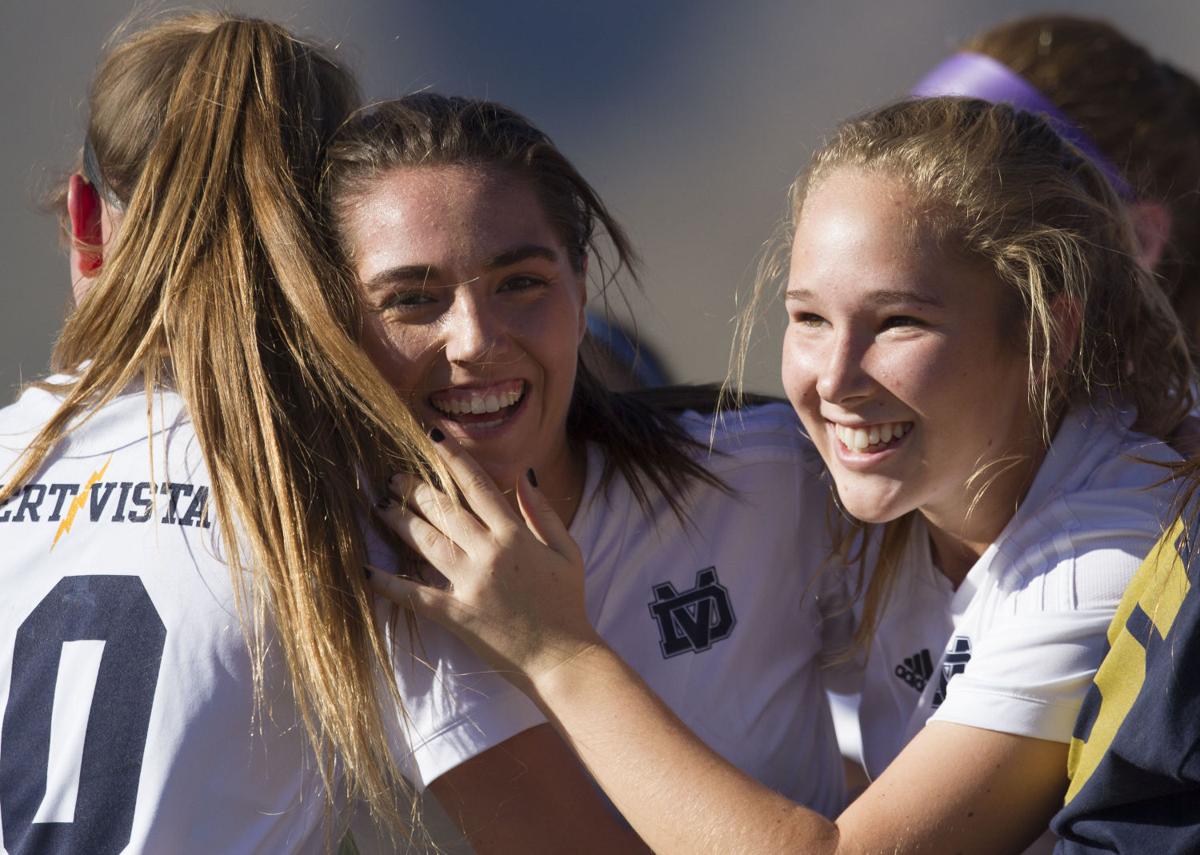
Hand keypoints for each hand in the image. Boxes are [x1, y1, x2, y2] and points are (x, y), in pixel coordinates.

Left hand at [370, 433, 602, 688]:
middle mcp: (489, 554)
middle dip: (415, 489)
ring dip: (400, 521)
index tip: (433, 438)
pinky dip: (389, 583)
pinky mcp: (457, 615)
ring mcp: (471, 584)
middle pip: (445, 510)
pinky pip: (416, 595)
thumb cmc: (568, 605)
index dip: (454, 460)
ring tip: (379, 506)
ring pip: (427, 542)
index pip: (479, 487)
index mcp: (516, 536)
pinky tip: (366, 570)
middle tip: (392, 476)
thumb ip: (544, 513)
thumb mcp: (568, 552)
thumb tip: (525, 476)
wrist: (564, 659)